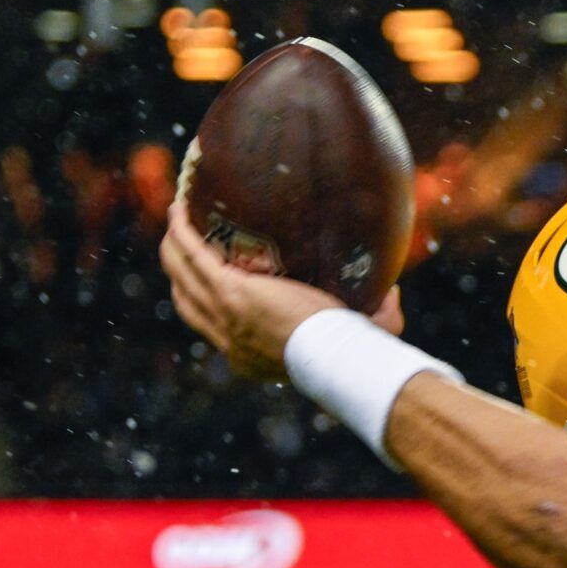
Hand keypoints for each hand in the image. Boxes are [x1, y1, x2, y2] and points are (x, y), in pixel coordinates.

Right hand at [159, 202, 403, 380]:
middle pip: (187, 303)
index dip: (205, 307)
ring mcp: (224, 312)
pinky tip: (179, 210)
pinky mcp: (229, 290)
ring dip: (174, 249)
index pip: (215, 330)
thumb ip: (376, 318)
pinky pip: (193, 253)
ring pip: (182, 276)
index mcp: (247, 355)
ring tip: (176, 223)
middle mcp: (228, 338)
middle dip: (180, 274)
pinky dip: (182, 232)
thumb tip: (392, 296)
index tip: (212, 288)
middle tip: (183, 248)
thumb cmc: (347, 353)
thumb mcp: (352, 338)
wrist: (334, 357)